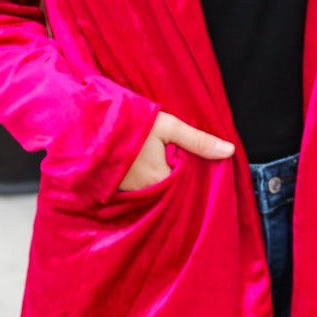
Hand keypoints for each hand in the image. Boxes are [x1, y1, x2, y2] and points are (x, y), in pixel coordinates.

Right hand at [118, 110, 234, 190]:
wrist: (87, 125)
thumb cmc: (129, 124)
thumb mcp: (168, 126)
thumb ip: (198, 140)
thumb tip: (229, 151)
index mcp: (160, 180)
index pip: (186, 187)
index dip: (195, 179)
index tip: (201, 169)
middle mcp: (144, 192)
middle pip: (170, 192)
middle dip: (180, 184)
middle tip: (185, 168)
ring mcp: (127, 192)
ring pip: (154, 192)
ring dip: (161, 183)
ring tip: (166, 167)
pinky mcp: (114, 188)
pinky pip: (137, 191)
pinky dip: (145, 183)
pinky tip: (146, 170)